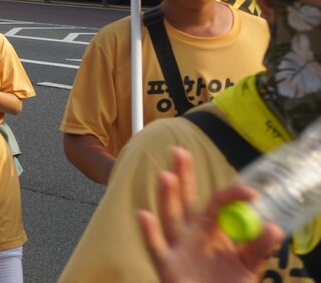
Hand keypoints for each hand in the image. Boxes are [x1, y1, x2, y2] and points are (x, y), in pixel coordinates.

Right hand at [137, 147, 283, 282]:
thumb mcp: (248, 266)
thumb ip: (258, 248)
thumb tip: (274, 227)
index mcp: (214, 229)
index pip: (220, 203)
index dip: (232, 195)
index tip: (251, 192)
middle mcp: (192, 232)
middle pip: (186, 200)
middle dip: (183, 176)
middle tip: (180, 151)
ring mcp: (178, 246)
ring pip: (170, 218)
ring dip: (167, 198)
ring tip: (166, 177)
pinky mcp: (166, 264)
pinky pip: (156, 246)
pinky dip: (149, 232)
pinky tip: (144, 214)